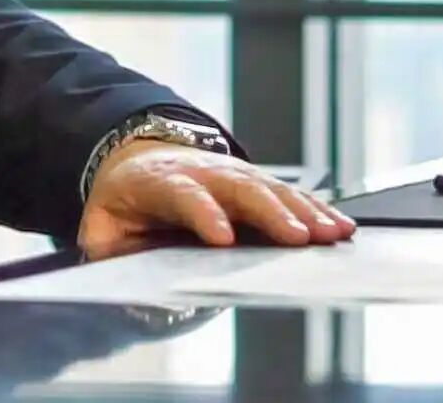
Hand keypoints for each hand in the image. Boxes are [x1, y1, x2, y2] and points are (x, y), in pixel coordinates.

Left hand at [78, 140, 356, 260]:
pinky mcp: (257, 183)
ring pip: (272, 189)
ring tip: (331, 234)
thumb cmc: (123, 202)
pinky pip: (291, 195)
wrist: (139, 157)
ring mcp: (233, 175)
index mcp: (160, 183)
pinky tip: (341, 226)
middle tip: (299, 238)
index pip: (184, 196)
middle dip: (270, 213)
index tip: (223, 239)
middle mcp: (203, 174)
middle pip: (240, 190)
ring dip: (304, 212)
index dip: (203, 215)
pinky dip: (318, 209)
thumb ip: (108, 252)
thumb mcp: (101, 225)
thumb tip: (127, 284)